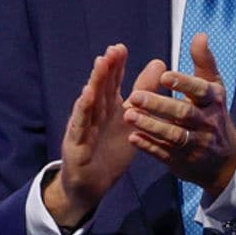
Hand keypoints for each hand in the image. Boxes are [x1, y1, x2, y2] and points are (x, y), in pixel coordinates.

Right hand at [45, 44, 163, 227]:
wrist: (90, 186)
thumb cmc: (109, 151)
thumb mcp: (131, 120)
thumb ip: (143, 92)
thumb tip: (159, 63)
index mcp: (107, 108)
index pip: (111, 83)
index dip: (116, 66)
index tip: (121, 48)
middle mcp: (94, 114)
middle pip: (100, 88)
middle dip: (106, 69)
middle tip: (113, 51)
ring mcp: (83, 128)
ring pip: (89, 102)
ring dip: (94, 83)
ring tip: (100, 65)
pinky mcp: (76, 144)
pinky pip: (80, 125)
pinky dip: (83, 110)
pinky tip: (86, 96)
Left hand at [124, 33, 235, 196]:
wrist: (225, 160)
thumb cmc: (213, 114)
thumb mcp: (214, 89)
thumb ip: (204, 62)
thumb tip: (199, 35)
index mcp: (214, 102)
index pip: (201, 91)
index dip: (184, 84)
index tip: (164, 76)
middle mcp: (207, 124)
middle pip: (183, 114)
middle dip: (159, 105)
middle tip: (134, 96)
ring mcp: (196, 145)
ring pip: (173, 136)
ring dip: (150, 126)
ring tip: (128, 115)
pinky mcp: (184, 162)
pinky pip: (165, 154)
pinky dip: (149, 147)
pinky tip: (132, 138)